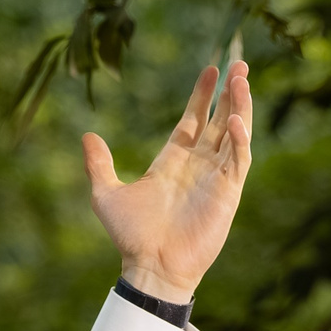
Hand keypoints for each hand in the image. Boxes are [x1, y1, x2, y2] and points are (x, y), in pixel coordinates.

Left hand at [86, 62, 252, 302]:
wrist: (150, 266)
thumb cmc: (131, 236)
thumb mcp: (106, 195)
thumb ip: (99, 165)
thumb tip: (87, 135)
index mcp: (173, 161)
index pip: (194, 120)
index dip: (203, 95)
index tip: (212, 69)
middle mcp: (198, 166)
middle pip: (219, 120)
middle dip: (231, 93)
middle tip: (240, 64)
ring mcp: (215, 178)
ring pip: (234, 135)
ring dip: (240, 108)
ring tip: (243, 80)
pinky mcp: (227, 194)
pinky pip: (238, 161)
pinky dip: (239, 141)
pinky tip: (236, 121)